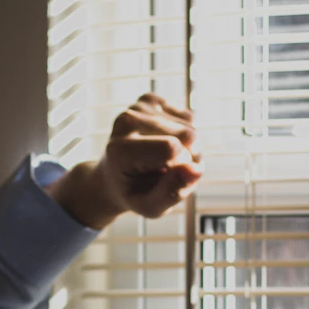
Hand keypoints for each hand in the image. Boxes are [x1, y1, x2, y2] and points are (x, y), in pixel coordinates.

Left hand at [46, 93, 201, 229]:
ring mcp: (137, 107)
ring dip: (187, 149)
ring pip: (190, 127)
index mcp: (120, 149)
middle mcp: (126, 121)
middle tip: (166, 171)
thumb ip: (171, 193)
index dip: (182, 167)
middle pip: (188, 135)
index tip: (166, 178)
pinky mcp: (149, 100)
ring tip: (164, 160)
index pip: (173, 148)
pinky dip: (183, 134)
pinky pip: (188, 117)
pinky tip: (165, 143)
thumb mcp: (149, 207)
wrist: (113, 177)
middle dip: (188, 158)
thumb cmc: (133, 193)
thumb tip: (196, 169)